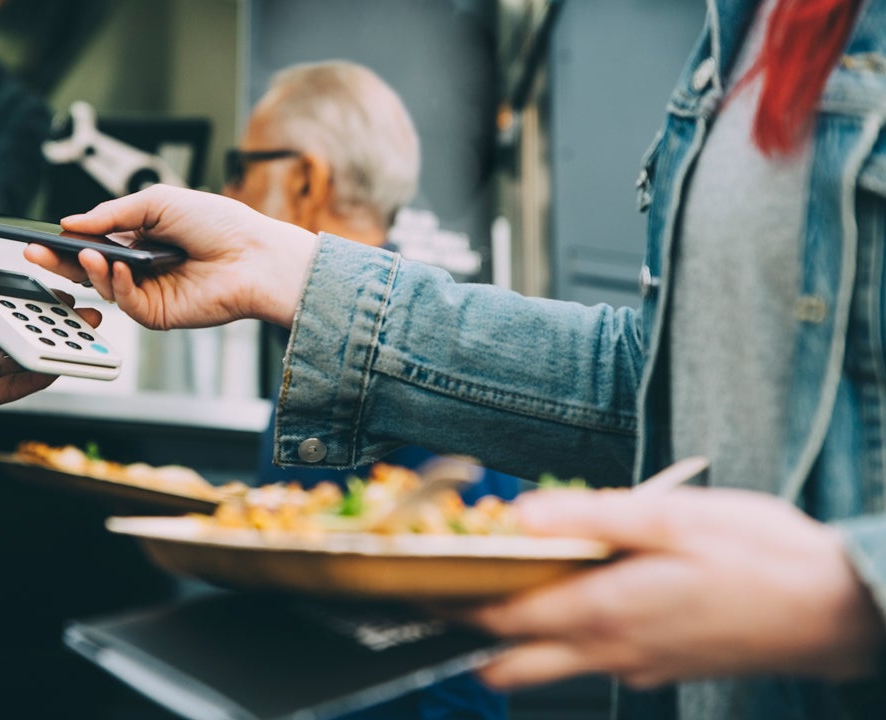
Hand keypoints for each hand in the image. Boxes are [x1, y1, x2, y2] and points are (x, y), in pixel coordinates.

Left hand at [0, 266, 101, 460]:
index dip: (29, 298)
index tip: (57, 288)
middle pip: (17, 331)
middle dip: (51, 324)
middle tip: (84, 315)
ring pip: (19, 358)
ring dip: (50, 350)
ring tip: (81, 341)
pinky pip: (11, 388)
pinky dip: (34, 378)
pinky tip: (56, 368)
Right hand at [23, 184, 317, 328]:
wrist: (253, 254)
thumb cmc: (217, 223)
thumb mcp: (158, 202)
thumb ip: (112, 213)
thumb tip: (71, 222)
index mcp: (138, 237)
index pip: (93, 241)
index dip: (67, 241)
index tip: (41, 237)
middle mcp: (139, 267)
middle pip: (89, 268)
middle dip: (60, 261)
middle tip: (34, 253)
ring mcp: (148, 292)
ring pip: (103, 289)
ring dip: (90, 271)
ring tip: (86, 254)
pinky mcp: (159, 314)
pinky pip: (127, 305)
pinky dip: (118, 287)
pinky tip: (120, 270)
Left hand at [456, 487, 885, 688]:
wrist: (840, 611)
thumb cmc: (764, 559)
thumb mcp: (673, 518)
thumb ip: (590, 517)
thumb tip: (521, 514)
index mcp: (604, 612)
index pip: (499, 619)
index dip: (452, 603)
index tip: (418, 581)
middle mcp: (610, 651)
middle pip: (508, 664)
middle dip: (472, 632)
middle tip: (454, 588)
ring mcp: (635, 666)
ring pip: (548, 665)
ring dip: (517, 634)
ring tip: (513, 579)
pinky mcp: (659, 667)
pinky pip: (594, 659)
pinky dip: (567, 632)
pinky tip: (583, 589)